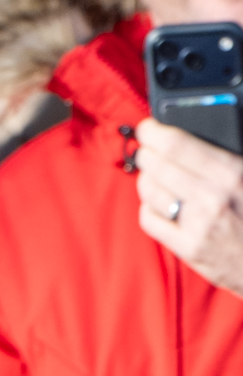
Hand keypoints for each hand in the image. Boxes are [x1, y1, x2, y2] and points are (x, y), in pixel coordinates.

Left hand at [133, 117, 242, 295]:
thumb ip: (227, 152)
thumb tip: (199, 127)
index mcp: (231, 171)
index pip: (178, 145)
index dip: (154, 133)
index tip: (147, 127)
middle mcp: (212, 197)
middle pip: (158, 166)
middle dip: (145, 153)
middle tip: (144, 149)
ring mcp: (198, 224)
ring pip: (150, 191)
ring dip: (145, 179)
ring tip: (151, 174)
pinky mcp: (187, 248)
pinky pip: (150, 219)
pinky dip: (148, 206)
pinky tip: (158, 202)